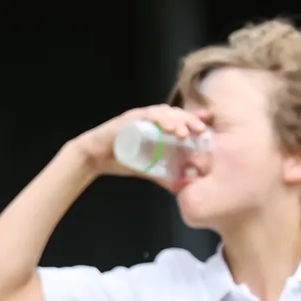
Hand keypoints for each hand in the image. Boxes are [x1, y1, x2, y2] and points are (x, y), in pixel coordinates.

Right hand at [72, 104, 207, 185]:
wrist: (93, 158)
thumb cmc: (119, 160)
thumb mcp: (145, 168)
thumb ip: (162, 175)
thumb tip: (181, 188)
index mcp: (157, 127)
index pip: (180, 120)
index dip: (194, 120)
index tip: (207, 127)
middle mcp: (151, 119)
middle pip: (175, 114)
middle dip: (190, 120)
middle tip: (201, 131)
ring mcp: (140, 117)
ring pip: (164, 113)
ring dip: (176, 120)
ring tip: (185, 132)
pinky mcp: (129, 119)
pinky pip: (147, 115)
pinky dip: (159, 119)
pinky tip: (168, 127)